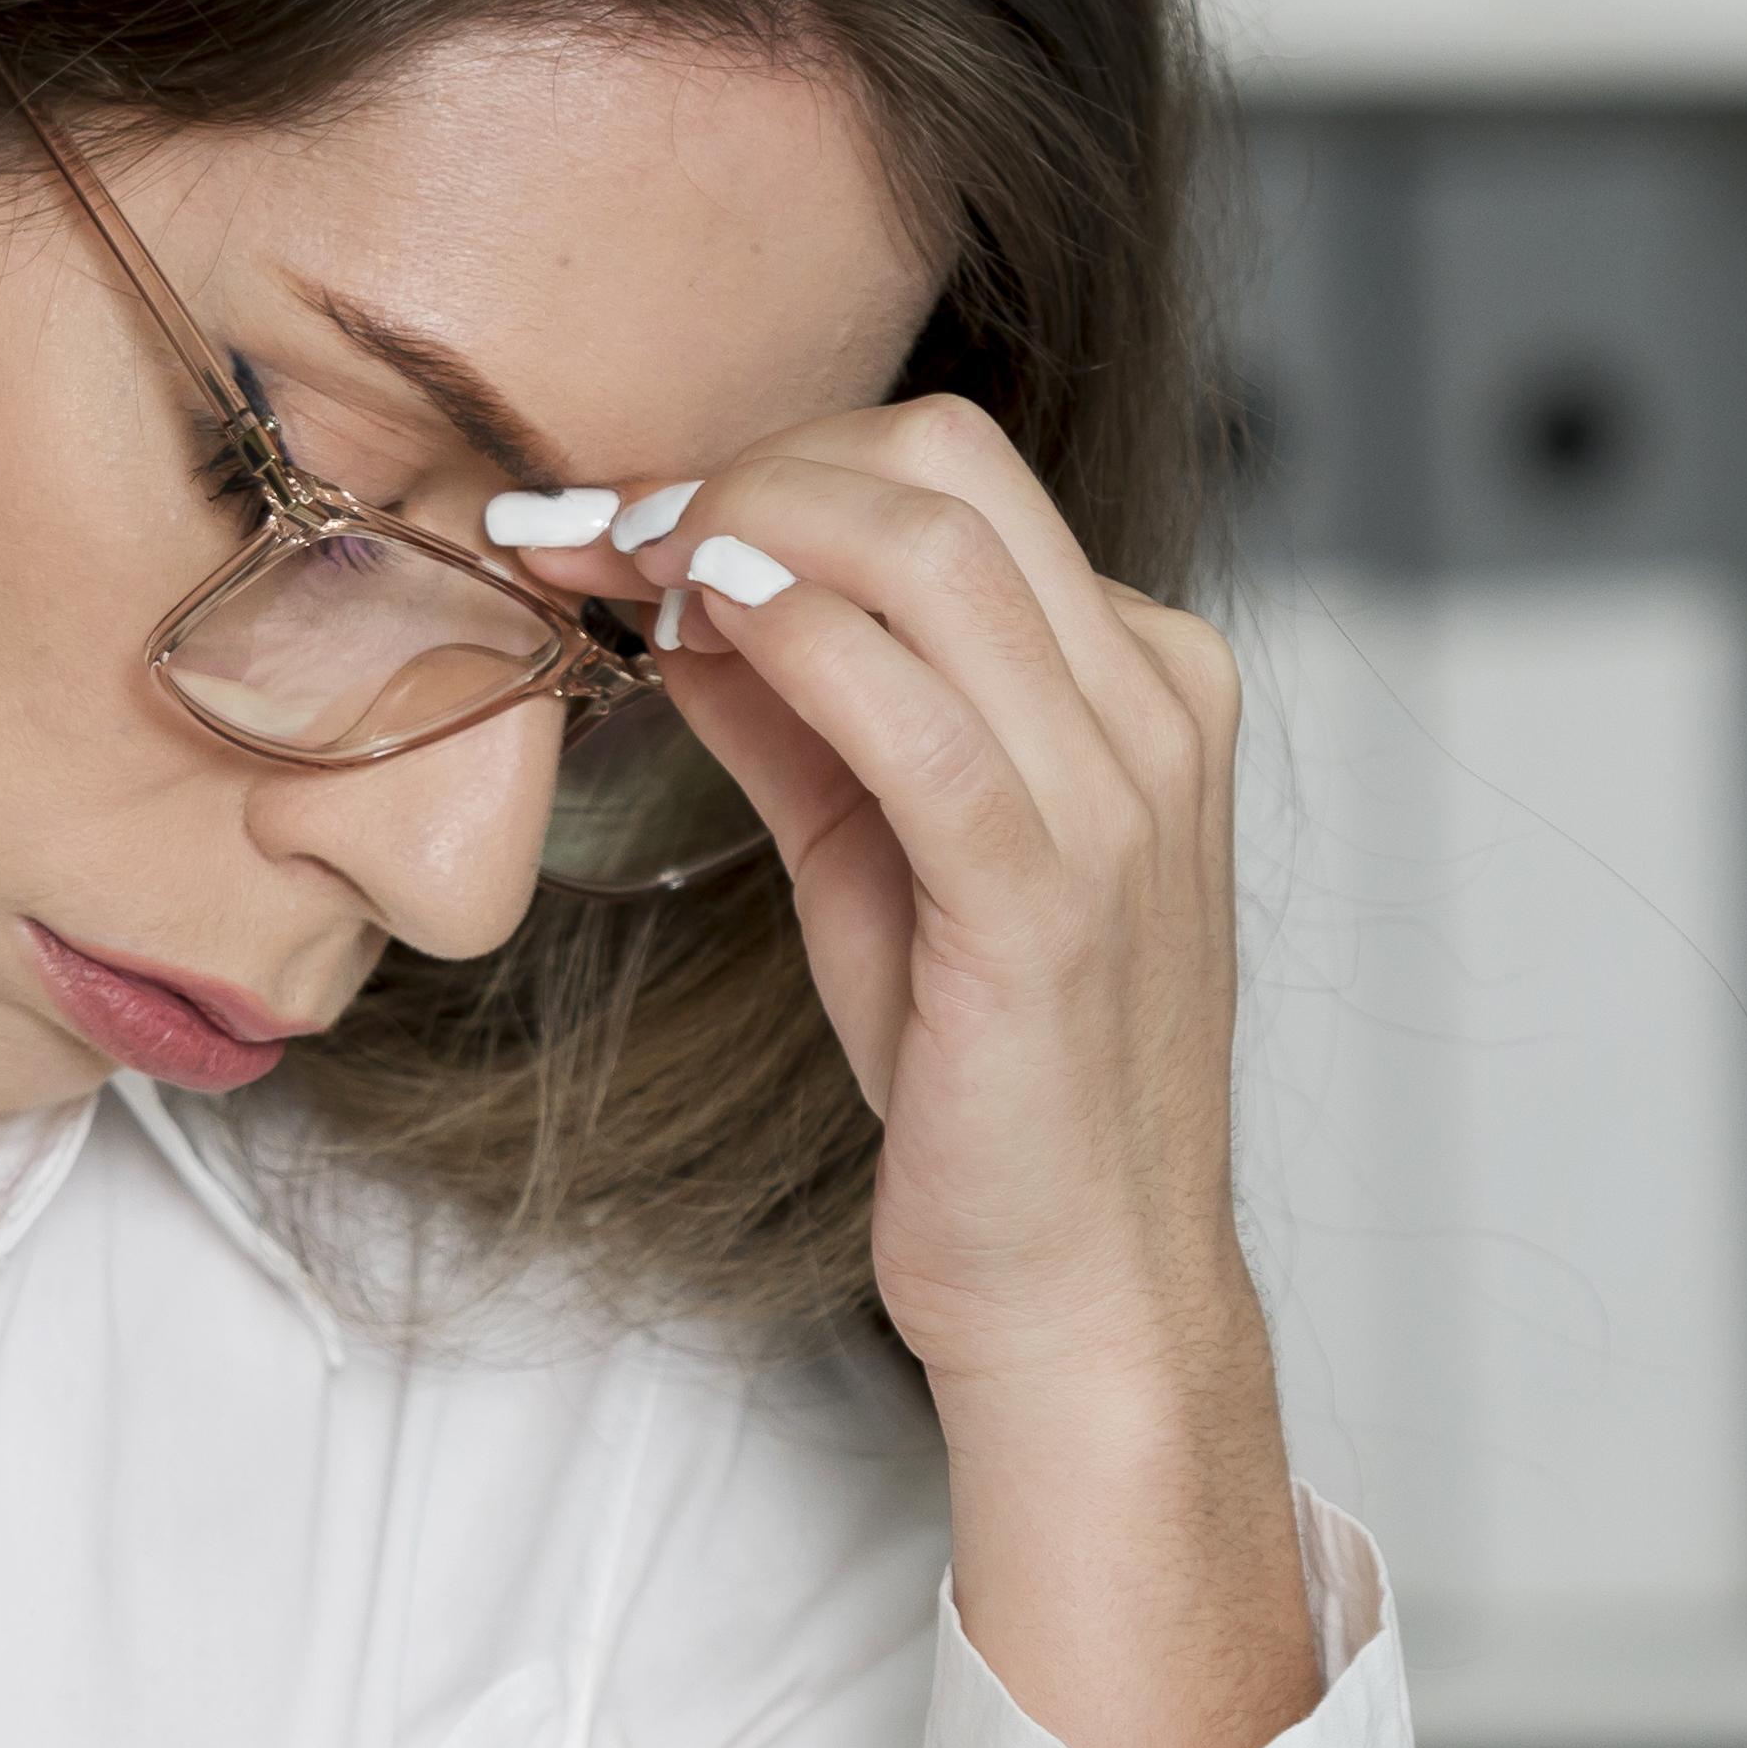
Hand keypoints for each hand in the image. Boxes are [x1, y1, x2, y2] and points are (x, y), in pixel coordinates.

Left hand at [493, 401, 1314, 1747]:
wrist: (1077, 1283)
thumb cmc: (988, 1083)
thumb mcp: (879, 855)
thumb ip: (801, 715)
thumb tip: (680, 589)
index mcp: (1141, 677)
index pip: (952, 477)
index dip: (765, 467)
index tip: (614, 514)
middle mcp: (1154, 706)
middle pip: (946, 464)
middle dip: (744, 468)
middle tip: (592, 529)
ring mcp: (1120, 794)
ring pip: (932, 551)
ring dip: (735, 528)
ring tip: (606, 564)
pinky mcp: (1051, 896)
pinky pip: (921, 714)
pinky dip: (797, 637)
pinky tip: (692, 623)